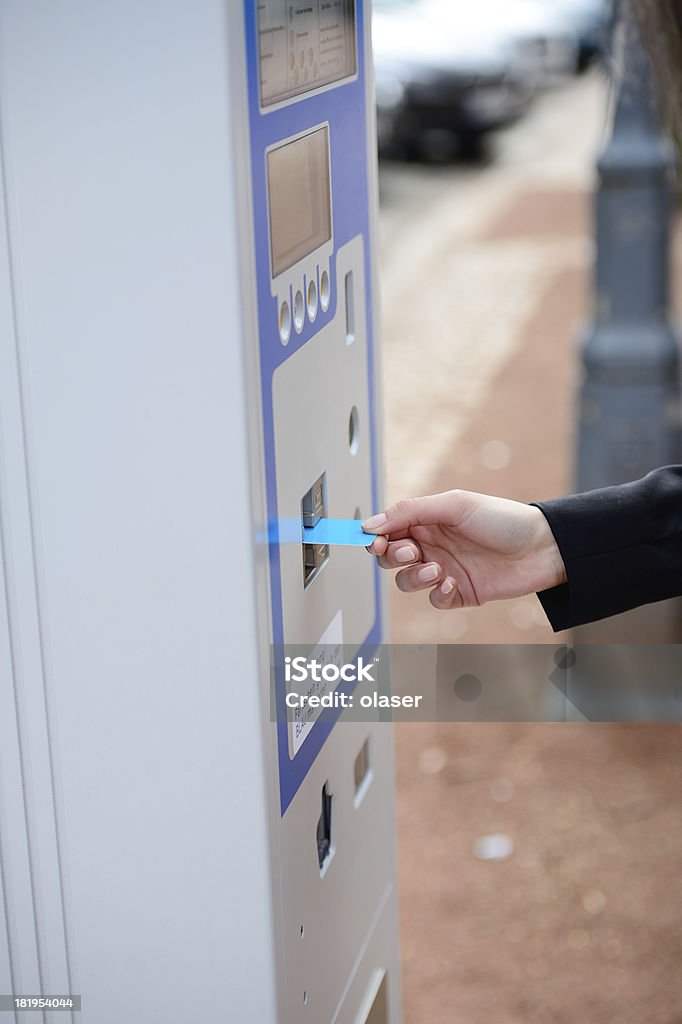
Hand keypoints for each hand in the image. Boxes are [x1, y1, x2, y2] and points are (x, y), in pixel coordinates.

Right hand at [363, 490, 566, 609]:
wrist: (542, 548)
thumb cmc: (504, 519)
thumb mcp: (454, 505)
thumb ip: (410, 512)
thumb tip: (372, 523)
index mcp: (428, 521)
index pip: (389, 530)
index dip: (377, 537)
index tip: (375, 541)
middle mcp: (432, 545)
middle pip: (391, 558)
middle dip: (393, 557)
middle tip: (410, 552)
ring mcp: (445, 570)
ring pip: (408, 581)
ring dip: (415, 577)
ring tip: (437, 569)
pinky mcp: (459, 593)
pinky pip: (434, 600)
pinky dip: (438, 594)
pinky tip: (454, 583)